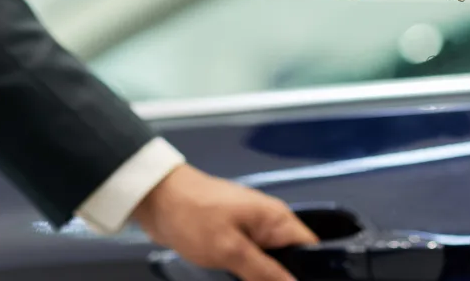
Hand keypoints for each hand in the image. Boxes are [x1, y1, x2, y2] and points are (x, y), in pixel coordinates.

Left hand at [133, 165, 317, 280]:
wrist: (156, 198)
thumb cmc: (194, 217)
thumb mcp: (230, 249)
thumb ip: (264, 271)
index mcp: (276, 219)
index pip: (310, 248)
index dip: (312, 270)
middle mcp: (269, 223)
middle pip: (291, 257)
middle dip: (285, 277)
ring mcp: (250, 229)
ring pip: (270, 261)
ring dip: (265, 277)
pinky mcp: (233, 236)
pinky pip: (251, 259)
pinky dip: (249, 272)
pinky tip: (241, 280)